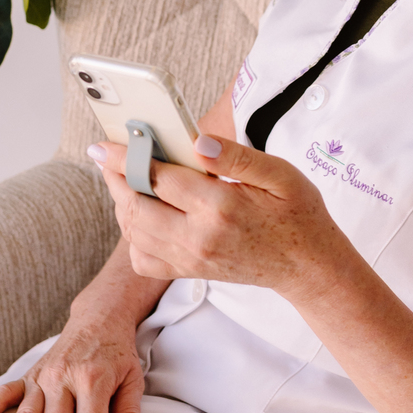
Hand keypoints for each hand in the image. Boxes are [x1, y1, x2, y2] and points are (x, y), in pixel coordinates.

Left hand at [92, 133, 348, 300]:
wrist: (307, 264)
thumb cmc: (297, 212)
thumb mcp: (280, 174)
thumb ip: (237, 156)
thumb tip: (198, 142)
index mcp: (221, 207)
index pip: (159, 178)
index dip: (127, 157)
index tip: (105, 144)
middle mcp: (199, 237)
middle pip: (136, 207)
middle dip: (115, 178)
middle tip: (106, 156)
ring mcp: (191, 259)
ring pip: (134, 232)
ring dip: (121, 203)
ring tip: (121, 177)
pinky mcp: (189, 271)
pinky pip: (143, 258)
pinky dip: (132, 236)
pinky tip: (141, 215)